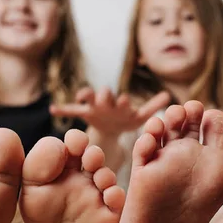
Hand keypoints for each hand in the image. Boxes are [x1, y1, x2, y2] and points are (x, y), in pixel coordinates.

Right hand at [49, 87, 170, 135]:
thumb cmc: (127, 120)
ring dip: (85, 95)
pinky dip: (62, 108)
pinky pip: (71, 110)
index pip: (122, 100)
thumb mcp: (140, 117)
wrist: (111, 128)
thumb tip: (170, 95)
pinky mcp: (84, 113)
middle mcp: (107, 102)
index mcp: (120, 104)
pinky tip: (53, 108)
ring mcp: (94, 107)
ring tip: (82, 95)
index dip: (123, 101)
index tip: (126, 101)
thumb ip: (153, 106)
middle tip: (105, 95)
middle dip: (105, 95)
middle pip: (104, 95)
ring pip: (88, 98)